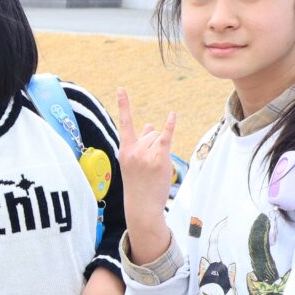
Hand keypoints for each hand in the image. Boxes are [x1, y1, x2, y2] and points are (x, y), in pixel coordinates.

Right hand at [113, 89, 176, 263]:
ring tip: (154, 169)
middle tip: (149, 167)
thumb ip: (140, 142)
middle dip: (154, 145)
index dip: (123, 104)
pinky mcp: (158, 159)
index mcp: (124, 149)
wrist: (141, 206)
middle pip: (151, 132)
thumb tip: (151, 124)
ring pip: (159, 138)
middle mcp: (133, 149)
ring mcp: (145, 154)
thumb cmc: (138, 185)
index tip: (121, 88)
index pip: (124, 123)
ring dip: (161, 150)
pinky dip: (170, 126)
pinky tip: (172, 115)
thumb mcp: (133, 163)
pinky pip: (165, 138)